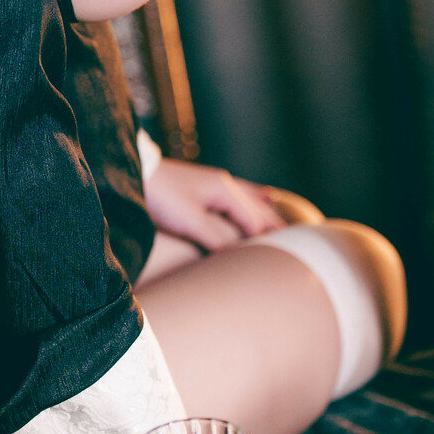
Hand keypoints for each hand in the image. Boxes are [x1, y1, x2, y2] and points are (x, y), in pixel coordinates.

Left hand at [142, 159, 284, 252]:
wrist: (133, 174)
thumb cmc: (160, 197)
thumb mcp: (190, 221)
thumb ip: (218, 238)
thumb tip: (241, 256)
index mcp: (225, 190)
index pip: (255, 221)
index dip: (268, 241)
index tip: (284, 259)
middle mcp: (224, 184)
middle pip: (258, 209)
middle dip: (276, 226)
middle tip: (299, 244)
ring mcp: (214, 183)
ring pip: (250, 200)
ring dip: (267, 214)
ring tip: (287, 225)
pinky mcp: (202, 187)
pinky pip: (238, 194)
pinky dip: (254, 199)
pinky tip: (264, 195)